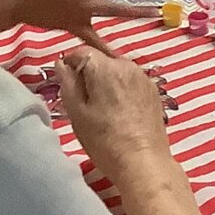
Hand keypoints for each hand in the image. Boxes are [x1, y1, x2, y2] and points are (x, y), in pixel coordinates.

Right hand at [56, 46, 174, 173]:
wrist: (143, 163)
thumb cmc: (105, 141)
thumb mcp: (77, 114)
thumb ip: (67, 83)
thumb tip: (61, 63)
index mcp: (105, 68)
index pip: (81, 51)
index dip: (70, 63)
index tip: (67, 83)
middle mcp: (126, 65)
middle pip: (101, 59)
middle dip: (90, 74)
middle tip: (84, 102)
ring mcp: (143, 77)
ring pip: (116, 69)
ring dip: (106, 81)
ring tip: (104, 109)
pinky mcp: (153, 90)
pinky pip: (131, 80)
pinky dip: (122, 89)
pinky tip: (120, 111)